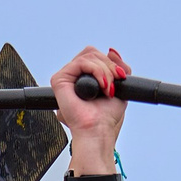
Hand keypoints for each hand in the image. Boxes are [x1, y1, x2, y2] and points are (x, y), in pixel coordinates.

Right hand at [53, 47, 130, 165]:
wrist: (98, 130)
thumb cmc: (107, 116)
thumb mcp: (120, 87)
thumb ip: (118, 67)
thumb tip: (111, 50)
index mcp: (86, 78)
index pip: (96, 56)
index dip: (110, 63)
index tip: (121, 77)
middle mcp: (75, 76)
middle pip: (92, 53)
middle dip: (109, 65)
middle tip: (114, 83)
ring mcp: (67, 77)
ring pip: (88, 56)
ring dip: (105, 70)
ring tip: (107, 88)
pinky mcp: (59, 80)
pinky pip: (80, 62)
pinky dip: (95, 70)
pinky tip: (101, 85)